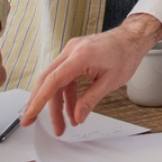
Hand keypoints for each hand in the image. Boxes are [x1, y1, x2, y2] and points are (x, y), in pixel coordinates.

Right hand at [21, 14, 161, 134]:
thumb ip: (90, 100)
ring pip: (55, 81)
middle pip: (47, 80)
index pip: (52, 81)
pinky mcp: (74, 56)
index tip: (30, 115)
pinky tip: (71, 109)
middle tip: (32, 122)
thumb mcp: (110, 81)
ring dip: (57, 103)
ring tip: (64, 124)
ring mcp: (71, 52)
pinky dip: (66, 94)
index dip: (39, 100)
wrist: (132, 38)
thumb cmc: (126, 55)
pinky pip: (64, 77)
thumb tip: (77, 117)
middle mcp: (71, 51)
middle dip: (40, 103)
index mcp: (80, 56)